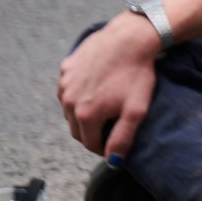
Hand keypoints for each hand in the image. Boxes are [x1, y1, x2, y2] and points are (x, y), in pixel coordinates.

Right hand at [58, 13, 162, 159]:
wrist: (129, 39)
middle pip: (77, 129)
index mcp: (85, 114)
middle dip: (92, 133)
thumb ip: (123, 138)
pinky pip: (69, 89)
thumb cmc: (136, 75)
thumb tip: (113, 162)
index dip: (104, 147)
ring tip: (104, 109)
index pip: (89, 143)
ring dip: (84, 114)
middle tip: (110, 128)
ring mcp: (65, 83)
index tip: (115, 144)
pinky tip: (96, 89)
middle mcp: (68, 100)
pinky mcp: (66, 68)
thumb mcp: (136, 110)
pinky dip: (79, 94)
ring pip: (70, 110)